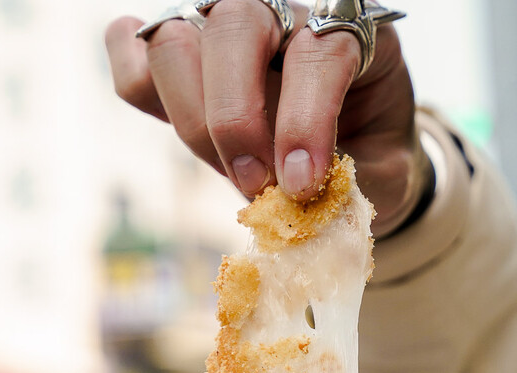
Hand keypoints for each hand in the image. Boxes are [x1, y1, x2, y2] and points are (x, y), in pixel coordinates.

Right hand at [105, 0, 429, 237]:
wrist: (359, 154)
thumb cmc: (369, 159)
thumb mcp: (382, 175)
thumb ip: (352, 187)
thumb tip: (300, 209)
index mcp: (352, 32)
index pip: (319, 51)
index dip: (304, 120)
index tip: (300, 184)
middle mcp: (285, 12)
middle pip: (235, 25)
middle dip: (235, 120)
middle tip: (255, 185)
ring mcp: (227, 28)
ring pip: (175, 40)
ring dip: (193, 120)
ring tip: (232, 174)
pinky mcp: (185, 54)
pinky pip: (134, 50)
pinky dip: (137, 82)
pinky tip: (175, 119)